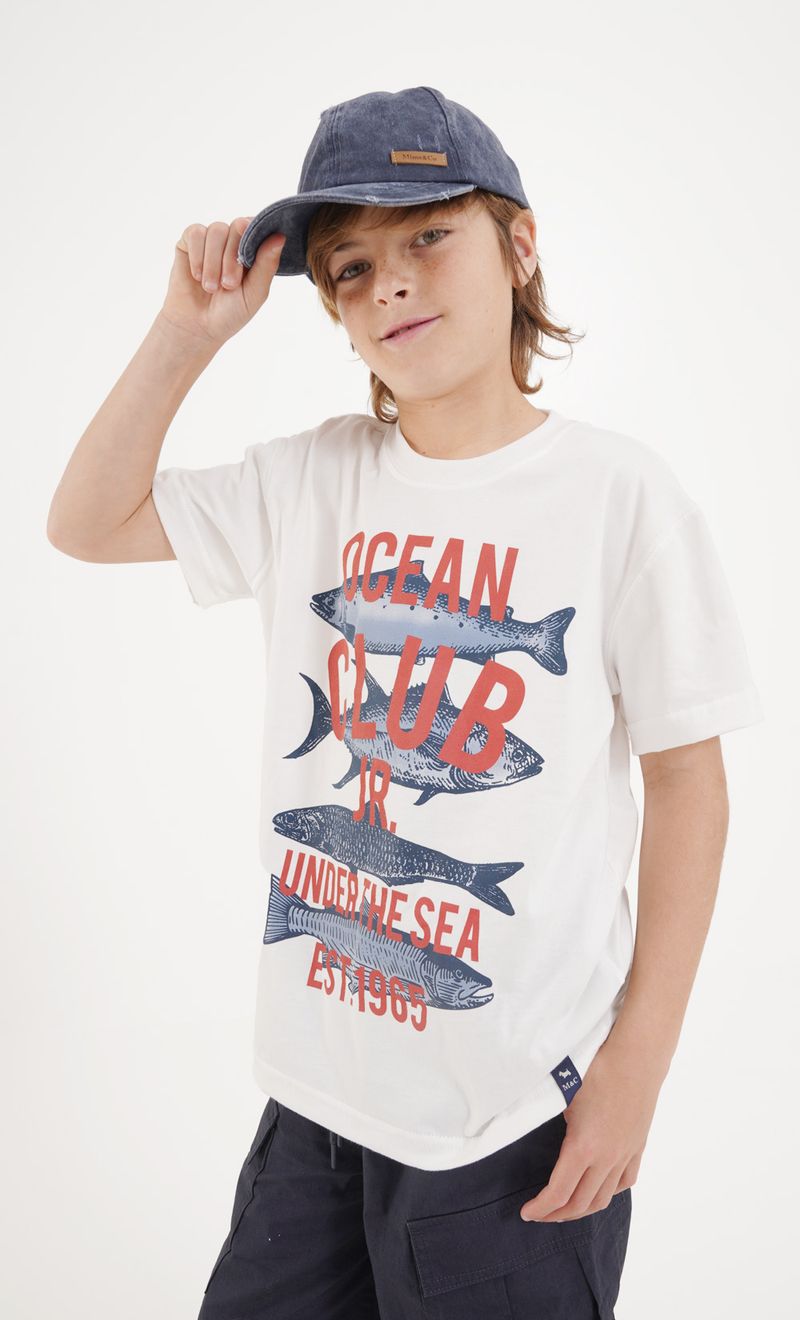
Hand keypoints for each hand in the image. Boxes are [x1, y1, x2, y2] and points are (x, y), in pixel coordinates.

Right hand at [158, 219, 285, 349]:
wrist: (198, 327)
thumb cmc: (230, 312)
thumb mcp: (255, 293)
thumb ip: (267, 265)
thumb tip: (280, 236)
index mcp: (253, 250)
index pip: (258, 227)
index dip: (254, 238)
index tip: (247, 262)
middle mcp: (233, 240)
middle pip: (237, 226)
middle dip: (232, 258)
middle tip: (228, 285)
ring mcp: (211, 239)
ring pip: (216, 230)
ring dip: (213, 262)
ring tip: (211, 287)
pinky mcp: (189, 241)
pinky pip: (195, 233)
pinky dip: (197, 257)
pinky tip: (197, 276)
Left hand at [519, 1036, 663, 1222]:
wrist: (638, 1057)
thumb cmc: (599, 1069)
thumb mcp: (565, 1094)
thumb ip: (549, 1118)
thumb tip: (527, 1121)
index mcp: (583, 1147)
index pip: (558, 1193)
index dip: (540, 1208)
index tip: (527, 1213)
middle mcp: (606, 1158)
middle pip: (581, 1203)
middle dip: (557, 1215)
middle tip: (540, 1214)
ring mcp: (625, 1154)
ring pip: (605, 1197)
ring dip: (582, 1209)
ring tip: (565, 1209)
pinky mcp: (637, 1146)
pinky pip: (625, 1181)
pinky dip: (609, 1192)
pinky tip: (598, 1189)